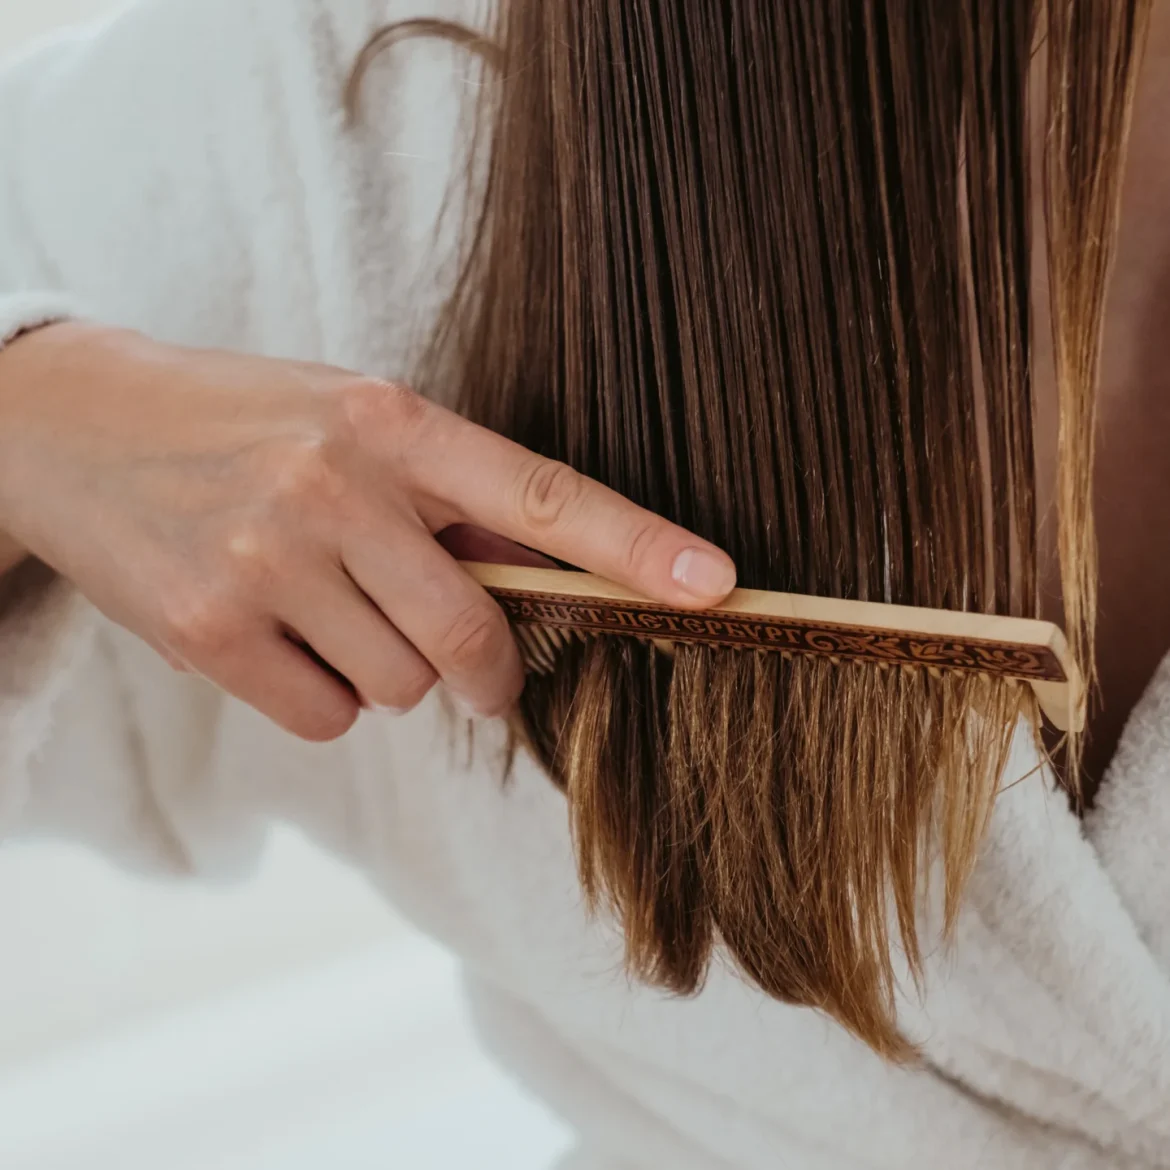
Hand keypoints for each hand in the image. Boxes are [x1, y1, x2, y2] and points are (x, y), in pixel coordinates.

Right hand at [0, 323, 735, 739]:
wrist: (78, 426)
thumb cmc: (245, 424)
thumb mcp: (353, 421)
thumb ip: (451, 495)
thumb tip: (548, 568)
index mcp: (392, 422)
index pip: (543, 492)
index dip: (637, 545)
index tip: (717, 582)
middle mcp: (337, 486)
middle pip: (472, 638)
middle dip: (482, 669)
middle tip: (465, 659)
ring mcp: (270, 558)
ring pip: (400, 688)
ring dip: (385, 669)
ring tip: (323, 604)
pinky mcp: (212, 629)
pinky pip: (328, 718)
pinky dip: (322, 696)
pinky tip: (278, 635)